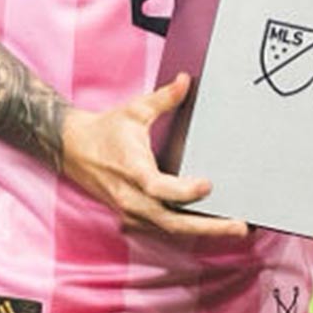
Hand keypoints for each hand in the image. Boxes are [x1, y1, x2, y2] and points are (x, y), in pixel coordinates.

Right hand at [60, 73, 250, 240]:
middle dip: (208, 227)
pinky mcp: (133, 217)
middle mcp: (131, 197)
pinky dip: (187, 230)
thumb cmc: (105, 130)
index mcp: (132, 170)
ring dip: (203, 231)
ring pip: (170, 230)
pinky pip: (163, 229)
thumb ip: (164, 98)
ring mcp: (131, 212)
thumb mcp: (134, 110)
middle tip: (239, 226)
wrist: (73, 150)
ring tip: (235, 228)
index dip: (184, 191)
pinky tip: (212, 226)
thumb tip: (186, 81)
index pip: (158, 188)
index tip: (208, 185)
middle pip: (172, 222)